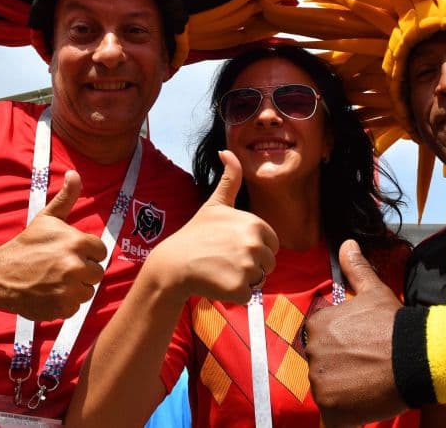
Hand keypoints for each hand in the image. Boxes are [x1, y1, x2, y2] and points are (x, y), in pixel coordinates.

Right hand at [0, 170, 106, 319]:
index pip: (100, 252)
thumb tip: (74, 173)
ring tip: (54, 279)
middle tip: (60, 267)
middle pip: (96, 273)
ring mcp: (69, 289)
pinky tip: (49, 293)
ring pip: (88, 291)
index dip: (86, 252)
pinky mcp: (62, 308)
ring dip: (75, 288)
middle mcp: (76, 266)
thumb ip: (66, 198)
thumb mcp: (47, 218)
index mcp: (77, 242)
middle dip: (82, 270)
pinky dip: (65, 303)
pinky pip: (76, 307)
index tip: (69, 253)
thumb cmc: (26, 245)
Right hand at [146, 151, 278, 304]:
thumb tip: (227, 150)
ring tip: (221, 270)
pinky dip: (234, 294)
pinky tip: (217, 283)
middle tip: (225, 259)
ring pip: (259, 279)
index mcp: (255, 224)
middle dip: (250, 264)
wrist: (173, 264)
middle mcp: (254, 244)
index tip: (232, 245)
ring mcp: (247, 266)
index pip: (272, 244)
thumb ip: (230, 178)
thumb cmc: (195, 234)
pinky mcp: (239, 288)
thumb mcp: (215, 203)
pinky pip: (248, 295)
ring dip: (243, 279)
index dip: (254, 247)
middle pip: (268, 263)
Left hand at [305, 239, 406, 426]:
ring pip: (327, 390)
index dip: (342, 346)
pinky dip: (343, 417)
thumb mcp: (374, 291)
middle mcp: (312, 352)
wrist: (418, 357)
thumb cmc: (395, 324)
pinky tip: (360, 408)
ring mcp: (320, 382)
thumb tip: (347, 243)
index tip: (361, 348)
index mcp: (318, 324)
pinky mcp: (331, 409)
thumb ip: (355, 268)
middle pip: (322, 365)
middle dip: (340, 368)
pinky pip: (332, 418)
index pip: (321, 339)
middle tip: (367, 367)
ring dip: (343, 391)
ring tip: (369, 384)